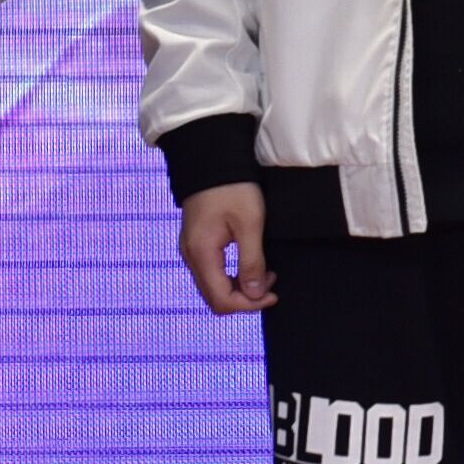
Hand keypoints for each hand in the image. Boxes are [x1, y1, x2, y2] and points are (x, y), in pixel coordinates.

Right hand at [179, 181, 272, 315]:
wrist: (212, 158)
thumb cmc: (232, 188)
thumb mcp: (250, 224)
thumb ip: (252, 262)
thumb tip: (255, 294)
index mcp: (201, 254)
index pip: (222, 300)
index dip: (249, 305)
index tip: (272, 294)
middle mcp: (190, 257)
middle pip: (215, 298)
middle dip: (245, 298)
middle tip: (271, 284)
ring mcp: (191, 250)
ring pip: (213, 286)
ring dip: (240, 287)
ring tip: (265, 273)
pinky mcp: (196, 243)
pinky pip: (212, 272)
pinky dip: (232, 276)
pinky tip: (250, 264)